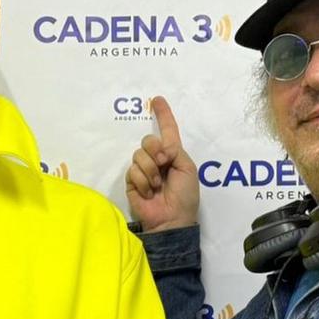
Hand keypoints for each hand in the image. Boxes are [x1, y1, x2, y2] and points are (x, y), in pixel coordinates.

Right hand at [125, 95, 200, 231]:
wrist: (172, 218)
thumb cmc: (185, 195)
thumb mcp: (187, 168)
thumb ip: (174, 150)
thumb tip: (157, 149)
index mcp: (172, 153)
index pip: (167, 130)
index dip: (163, 114)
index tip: (157, 99)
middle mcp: (156, 158)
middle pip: (147, 140)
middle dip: (155, 150)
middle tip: (164, 163)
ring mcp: (143, 170)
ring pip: (138, 154)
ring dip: (150, 170)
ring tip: (157, 185)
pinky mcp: (132, 181)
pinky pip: (133, 170)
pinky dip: (143, 181)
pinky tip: (149, 192)